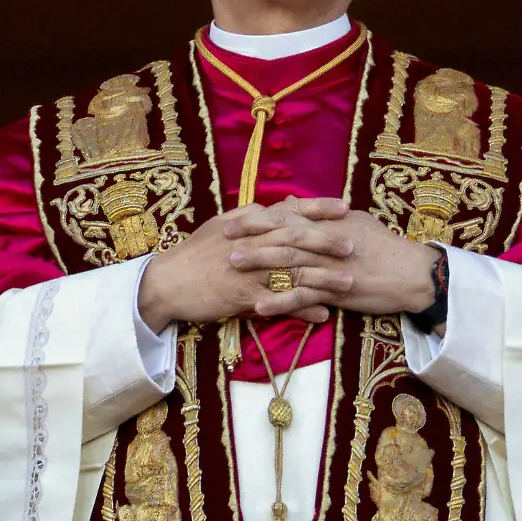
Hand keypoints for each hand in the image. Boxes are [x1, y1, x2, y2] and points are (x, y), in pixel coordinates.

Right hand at [137, 196, 352, 332]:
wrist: (167, 282)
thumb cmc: (195, 253)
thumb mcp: (222, 226)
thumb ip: (252, 216)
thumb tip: (277, 206)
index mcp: (247, 223)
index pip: (288, 211)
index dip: (318, 208)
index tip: (344, 207)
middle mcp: (251, 244)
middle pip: (295, 240)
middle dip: (327, 241)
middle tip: (354, 244)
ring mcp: (247, 271)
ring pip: (291, 272)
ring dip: (323, 277)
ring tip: (350, 282)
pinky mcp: (242, 297)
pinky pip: (278, 303)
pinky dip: (302, 309)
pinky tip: (323, 314)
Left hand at [223, 203, 439, 318]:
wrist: (413, 274)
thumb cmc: (385, 246)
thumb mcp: (354, 222)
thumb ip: (320, 213)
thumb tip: (290, 199)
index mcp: (330, 222)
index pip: (288, 215)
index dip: (258, 218)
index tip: (233, 219)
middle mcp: (328, 241)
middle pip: (283, 236)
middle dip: (251, 237)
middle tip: (223, 241)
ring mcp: (331, 267)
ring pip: (289, 263)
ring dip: (258, 266)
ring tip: (232, 268)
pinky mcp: (337, 292)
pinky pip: (304, 297)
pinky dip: (280, 301)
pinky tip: (259, 307)